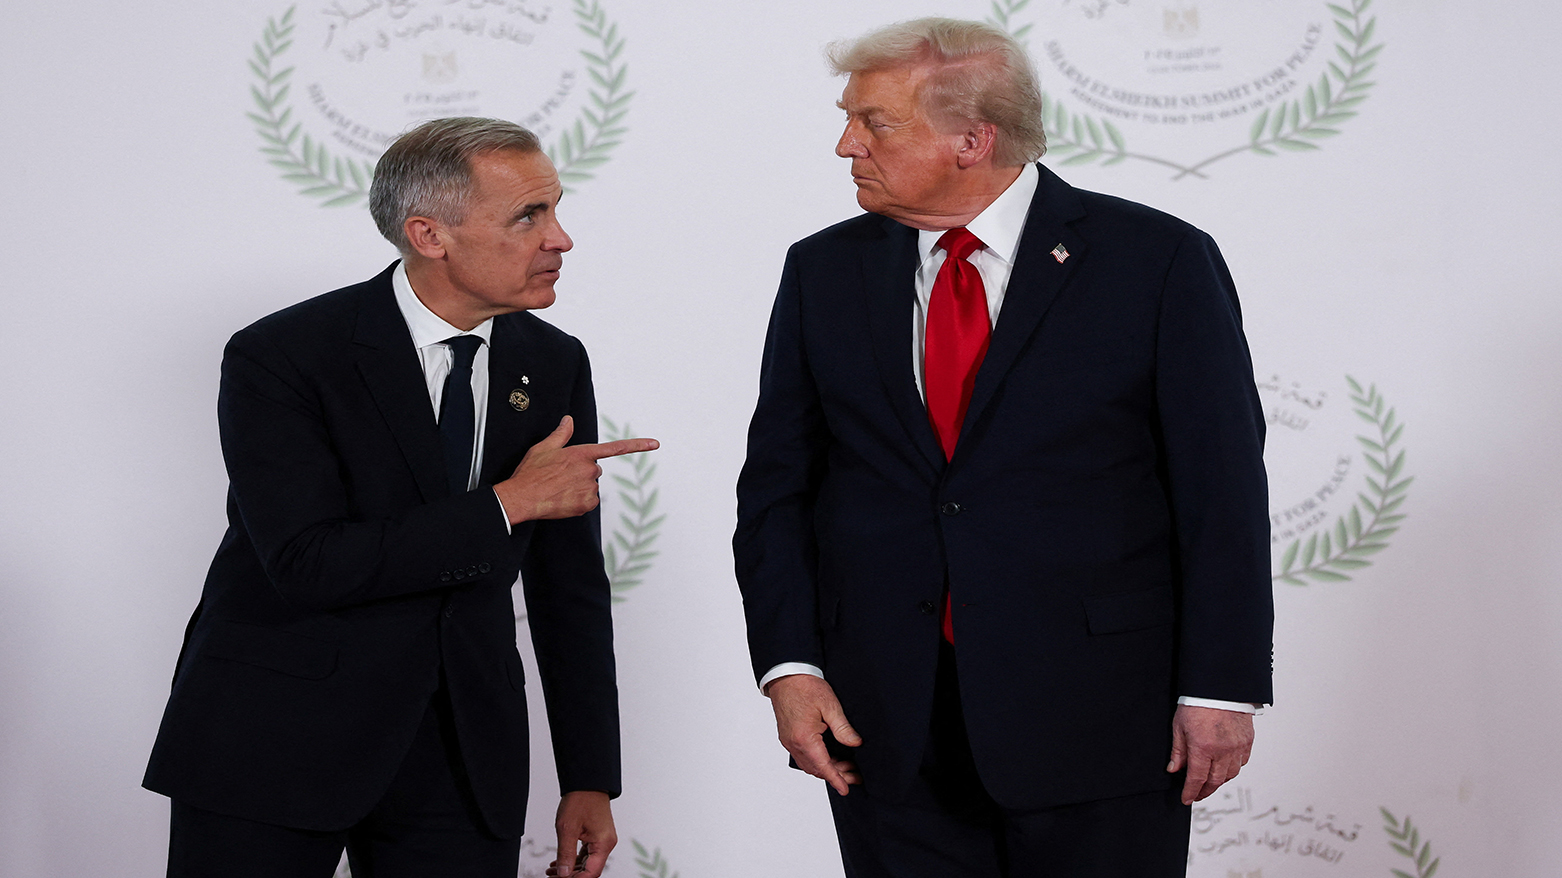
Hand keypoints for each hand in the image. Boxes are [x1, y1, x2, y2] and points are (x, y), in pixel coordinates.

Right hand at [495, 416, 657, 523]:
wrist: (523, 497)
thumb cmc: (531, 472)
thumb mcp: (544, 447)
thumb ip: (561, 434)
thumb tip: (568, 420)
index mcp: (582, 453)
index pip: (615, 448)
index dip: (637, 445)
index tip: (655, 444)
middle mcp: (590, 469)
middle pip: (594, 469)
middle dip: (582, 472)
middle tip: (561, 476)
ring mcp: (590, 488)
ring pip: (591, 486)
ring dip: (580, 487)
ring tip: (560, 488)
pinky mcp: (587, 504)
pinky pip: (590, 501)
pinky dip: (580, 501)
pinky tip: (564, 499)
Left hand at [545, 790, 614, 877]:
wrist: (586, 782)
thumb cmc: (580, 799)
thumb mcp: (567, 829)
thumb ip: (565, 854)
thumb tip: (563, 874)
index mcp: (603, 843)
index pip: (591, 873)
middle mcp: (606, 843)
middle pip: (590, 870)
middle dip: (570, 876)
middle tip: (551, 876)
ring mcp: (603, 840)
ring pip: (587, 863)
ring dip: (570, 868)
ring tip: (552, 870)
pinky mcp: (598, 836)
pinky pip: (587, 854)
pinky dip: (574, 859)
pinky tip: (560, 862)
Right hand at [766, 674, 861, 795]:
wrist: (785, 674)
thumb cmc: (806, 686)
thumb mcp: (830, 705)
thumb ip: (843, 728)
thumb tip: (855, 744)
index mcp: (804, 738)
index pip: (823, 766)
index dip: (836, 779)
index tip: (846, 790)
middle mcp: (793, 743)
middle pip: (816, 768)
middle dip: (835, 775)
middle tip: (855, 776)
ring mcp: (788, 740)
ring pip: (808, 764)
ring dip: (826, 768)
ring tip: (846, 767)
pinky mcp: (787, 736)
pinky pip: (802, 756)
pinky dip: (816, 761)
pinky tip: (830, 757)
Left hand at [1166, 704, 1254, 804]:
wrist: (1220, 687)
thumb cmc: (1198, 702)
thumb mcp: (1179, 725)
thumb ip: (1178, 750)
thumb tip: (1174, 769)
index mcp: (1202, 747)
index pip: (1196, 779)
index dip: (1191, 792)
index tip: (1186, 799)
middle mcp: (1222, 751)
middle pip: (1215, 781)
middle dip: (1204, 791)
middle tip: (1197, 794)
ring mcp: (1237, 747)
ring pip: (1230, 775)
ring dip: (1219, 781)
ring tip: (1209, 782)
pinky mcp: (1247, 741)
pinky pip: (1241, 763)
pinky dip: (1232, 769)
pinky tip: (1224, 767)